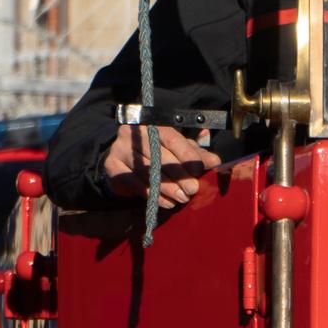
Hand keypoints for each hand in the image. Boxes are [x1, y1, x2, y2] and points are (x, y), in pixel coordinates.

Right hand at [102, 125, 221, 208]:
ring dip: (166, 187)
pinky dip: (152, 195)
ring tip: (182, 198)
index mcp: (154, 125)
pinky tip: (166, 202)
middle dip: (178, 174)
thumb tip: (215, 161)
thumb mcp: (179, 149)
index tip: (200, 169)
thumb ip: (196, 153)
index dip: (187, 154)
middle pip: (158, 155)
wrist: (125, 159)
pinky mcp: (112, 166)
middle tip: (192, 189)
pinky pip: (133, 183)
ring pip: (146, 171)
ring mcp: (120, 149)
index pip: (172, 138)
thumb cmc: (158, 152)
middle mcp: (134, 134)